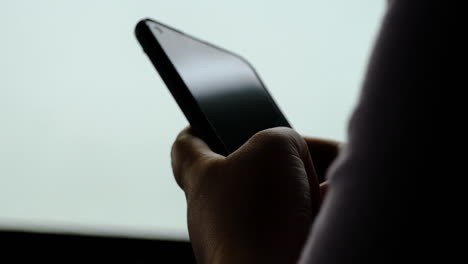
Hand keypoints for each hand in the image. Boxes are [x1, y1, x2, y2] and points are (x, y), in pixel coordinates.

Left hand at [171, 127, 338, 263]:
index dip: (199, 127)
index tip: (210, 121)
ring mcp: (242, 239)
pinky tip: (334, 214)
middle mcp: (217, 211)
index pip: (187, 146)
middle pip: (251, 171)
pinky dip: (317, 217)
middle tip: (312, 156)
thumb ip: (283, 138)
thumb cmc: (258, 217)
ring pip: (283, 201)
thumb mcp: (275, 147)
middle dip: (289, 161)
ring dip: (311, 190)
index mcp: (204, 178)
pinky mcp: (267, 258)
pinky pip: (297, 228)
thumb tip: (299, 159)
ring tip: (330, 188)